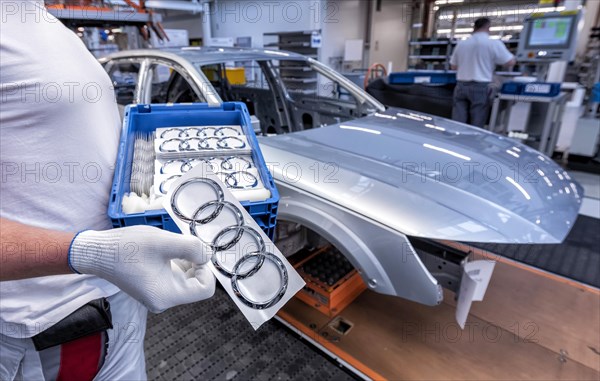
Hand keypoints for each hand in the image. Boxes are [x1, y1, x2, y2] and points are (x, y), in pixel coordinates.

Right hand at [69, 226, 214, 312]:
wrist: (97, 252)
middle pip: (197, 284)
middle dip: (196, 263)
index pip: (205, 289)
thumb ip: (191, 247)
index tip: (193, 252)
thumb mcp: (162, 242)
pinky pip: (177, 276)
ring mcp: (159, 295)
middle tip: (180, 246)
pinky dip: (177, 262)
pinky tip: (164, 251)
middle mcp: (164, 300)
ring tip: (168, 248)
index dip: (206, 268)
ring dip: (186, 261)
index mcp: (166, 295)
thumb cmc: (126, 247)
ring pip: (188, 278)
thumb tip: (208, 254)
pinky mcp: (155, 287)